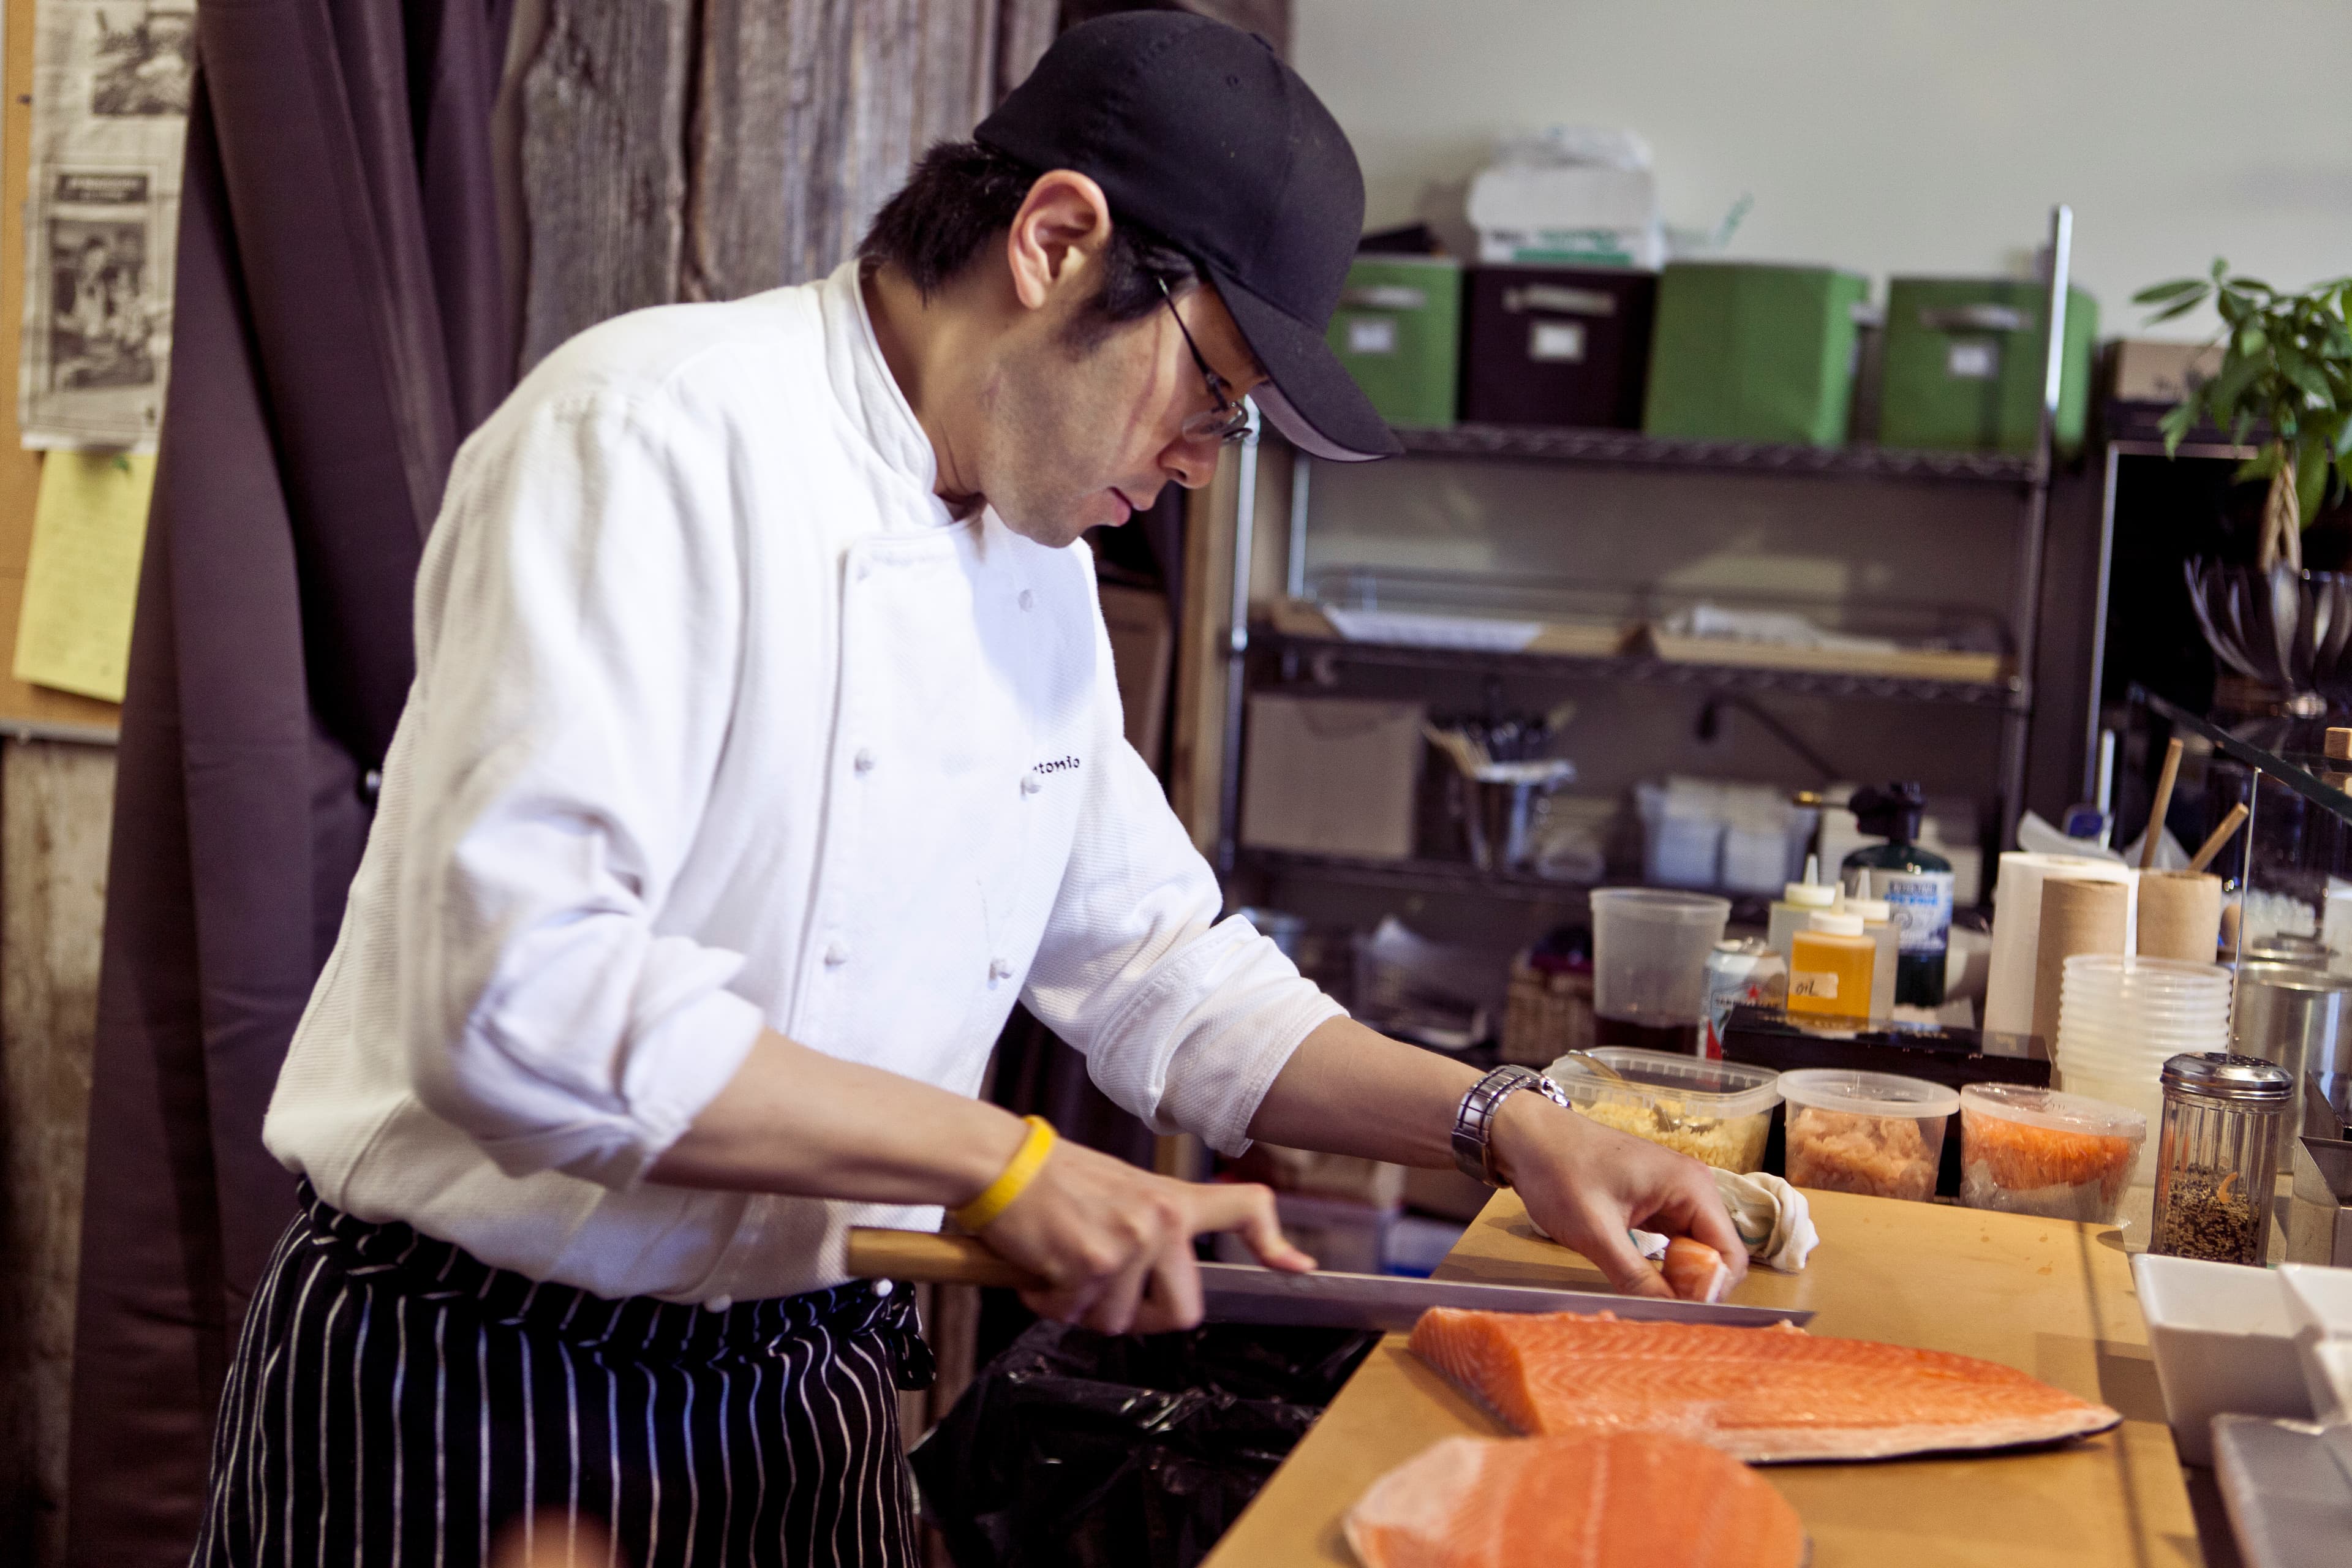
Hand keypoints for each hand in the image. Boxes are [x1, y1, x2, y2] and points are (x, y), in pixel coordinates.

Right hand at [976, 1138, 1315, 1333]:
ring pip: (1116, 1321)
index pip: (1244, 1208)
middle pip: (1183, 1312)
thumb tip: (1157, 1272)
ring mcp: (1129, 1243)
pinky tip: (1037, 1268)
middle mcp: (1160, 1220)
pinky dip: (1049, 1304)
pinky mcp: (1092, 1264)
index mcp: (1171, 1198)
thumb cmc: (1050, 1179)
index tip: (1296, 1266)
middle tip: (1099, 1289)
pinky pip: (1075, 1315)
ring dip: (1081, 1307)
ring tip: (1058, 1264)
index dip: (1272, 1242)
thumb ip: (1151, 1222)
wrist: (1000, 1162)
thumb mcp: (1119, 1188)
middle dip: (1137, 1316)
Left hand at [1492, 1092, 1747, 1300]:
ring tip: (1647, 1297)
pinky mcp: (1656, 1203)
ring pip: (1694, 1252)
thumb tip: (1670, 1317)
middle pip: (1716, 1255)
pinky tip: (1641, 1280)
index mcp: (1691, 1186)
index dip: (1711, 1291)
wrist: (1526, 1137)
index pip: (1730, 1254)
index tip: (1680, 1313)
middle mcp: (1693, 1188)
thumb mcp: (1596, 1232)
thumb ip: (1636, 1277)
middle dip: (1694, 1287)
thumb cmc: (1560, 1173)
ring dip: (1677, 1278)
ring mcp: (1675, 1194)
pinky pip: (1674, 1243)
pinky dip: (1663, 1265)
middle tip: (1657, 1308)